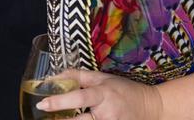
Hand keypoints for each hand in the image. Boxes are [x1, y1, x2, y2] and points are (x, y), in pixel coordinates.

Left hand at [38, 70, 163, 119]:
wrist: (151, 107)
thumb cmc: (124, 90)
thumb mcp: (102, 78)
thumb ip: (78, 76)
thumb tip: (54, 76)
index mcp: (103, 94)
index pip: (78, 97)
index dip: (59, 101)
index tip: (42, 104)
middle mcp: (106, 113)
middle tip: (46, 118)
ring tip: (59, 119)